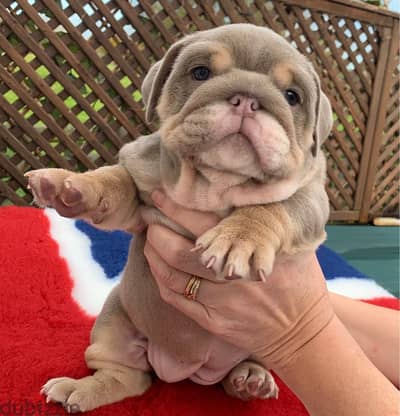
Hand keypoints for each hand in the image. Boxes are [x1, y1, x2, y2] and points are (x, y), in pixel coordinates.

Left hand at [145, 191, 333, 369]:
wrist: (301, 334)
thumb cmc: (300, 285)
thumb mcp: (294, 248)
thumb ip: (267, 226)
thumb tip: (241, 199)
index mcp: (253, 255)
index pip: (204, 226)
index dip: (176, 210)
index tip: (159, 196)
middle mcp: (232, 280)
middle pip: (181, 253)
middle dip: (158, 233)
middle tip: (149, 219)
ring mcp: (220, 305)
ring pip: (173, 277)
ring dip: (155, 256)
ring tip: (149, 240)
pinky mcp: (213, 323)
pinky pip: (177, 300)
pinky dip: (162, 280)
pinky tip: (157, 267)